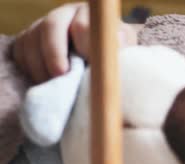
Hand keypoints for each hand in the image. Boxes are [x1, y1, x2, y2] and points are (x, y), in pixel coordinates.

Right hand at [11, 2, 137, 82]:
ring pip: (32, 40)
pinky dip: (30, 69)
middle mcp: (64, 15)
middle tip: (62, 75)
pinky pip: (21, 52)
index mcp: (90, 15)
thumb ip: (119, 50)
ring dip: (41, 66)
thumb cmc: (112, 56)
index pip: (83, 25)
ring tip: (55, 86)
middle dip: (55, 53)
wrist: (95, 60)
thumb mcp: (122, 52)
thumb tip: (117, 46)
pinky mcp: (28, 40)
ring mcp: (43, 26)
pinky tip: (45, 82)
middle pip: (52, 26)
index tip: (90, 63)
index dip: (85, 45)